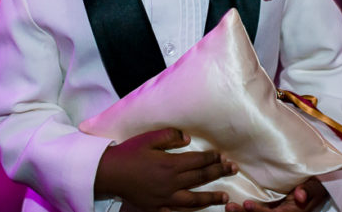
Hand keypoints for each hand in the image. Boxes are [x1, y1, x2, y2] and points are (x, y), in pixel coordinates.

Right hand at [95, 127, 237, 211]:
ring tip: (225, 198)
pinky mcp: (157, 208)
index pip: (198, 161)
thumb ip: (169, 136)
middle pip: (200, 178)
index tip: (221, 156)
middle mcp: (171, 182)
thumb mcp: (148, 138)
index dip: (212, 158)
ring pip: (193, 199)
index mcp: (170, 164)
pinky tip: (197, 211)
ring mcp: (165, 198)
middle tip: (232, 169)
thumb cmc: (128, 153)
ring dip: (211, 197)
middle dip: (218, 173)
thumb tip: (188, 139)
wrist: (109, 173)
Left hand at [225, 178, 327, 211]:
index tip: (247, 204)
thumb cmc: (314, 186)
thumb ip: (308, 191)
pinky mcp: (270, 209)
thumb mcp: (314, 187)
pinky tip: (232, 207)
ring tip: (227, 207)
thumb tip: (300, 196)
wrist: (316, 188)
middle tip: (229, 207)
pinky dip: (245, 211)